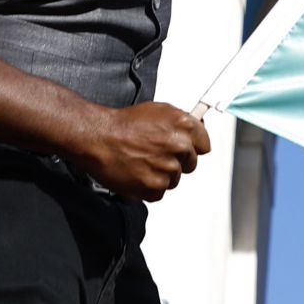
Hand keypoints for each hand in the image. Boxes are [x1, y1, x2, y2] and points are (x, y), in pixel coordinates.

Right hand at [70, 102, 211, 200]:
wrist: (99, 138)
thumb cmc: (123, 124)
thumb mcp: (158, 110)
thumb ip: (180, 122)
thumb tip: (193, 130)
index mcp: (184, 126)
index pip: (204, 145)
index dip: (192, 147)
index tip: (185, 149)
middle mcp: (180, 147)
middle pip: (190, 164)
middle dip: (176, 161)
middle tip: (156, 154)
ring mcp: (168, 168)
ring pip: (174, 179)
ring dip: (161, 175)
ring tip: (143, 162)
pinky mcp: (154, 186)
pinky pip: (159, 192)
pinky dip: (149, 187)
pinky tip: (138, 173)